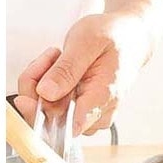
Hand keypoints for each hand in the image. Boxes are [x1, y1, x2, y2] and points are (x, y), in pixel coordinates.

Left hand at [12, 11, 153, 135]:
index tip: (32, 87)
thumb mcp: (85, 43)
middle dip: (38, 89)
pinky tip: (57, 71)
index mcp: (102, 98)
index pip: (66, 124)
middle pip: (53, 119)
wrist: (129, 41)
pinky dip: (47, 89)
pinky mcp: (84, 114)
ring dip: (42, 86)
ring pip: (51, 114)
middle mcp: (98, 115)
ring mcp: (91, 117)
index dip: (41, 109)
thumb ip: (66, 70)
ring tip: (57, 60)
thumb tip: (46, 93)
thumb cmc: (112, 38)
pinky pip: (56, 109)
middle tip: (49, 58)